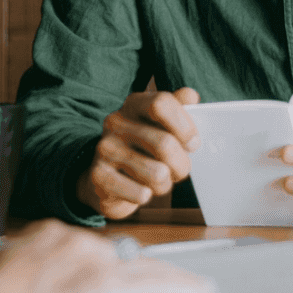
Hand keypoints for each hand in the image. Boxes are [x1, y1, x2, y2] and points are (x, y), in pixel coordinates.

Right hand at [0, 219, 214, 292]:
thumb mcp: (1, 286)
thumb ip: (26, 286)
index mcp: (45, 238)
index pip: (90, 250)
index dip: (109, 267)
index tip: (117, 274)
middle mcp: (73, 243)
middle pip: (121, 257)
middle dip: (141, 273)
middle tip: (167, 284)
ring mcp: (92, 263)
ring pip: (145, 268)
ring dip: (169, 280)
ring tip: (193, 288)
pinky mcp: (107, 288)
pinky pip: (155, 286)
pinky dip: (181, 289)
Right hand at [77, 88, 200, 218]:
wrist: (106, 180)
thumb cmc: (143, 149)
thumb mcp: (160, 126)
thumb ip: (178, 108)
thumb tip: (190, 96)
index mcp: (134, 104)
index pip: (161, 103)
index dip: (184, 126)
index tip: (193, 143)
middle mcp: (116, 122)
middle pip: (165, 144)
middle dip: (182, 165)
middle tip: (180, 170)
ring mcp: (105, 149)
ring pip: (157, 173)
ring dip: (165, 184)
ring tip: (158, 181)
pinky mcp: (99, 176)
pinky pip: (140, 193)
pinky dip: (146, 196)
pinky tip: (139, 190)